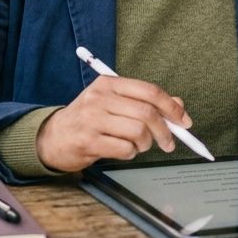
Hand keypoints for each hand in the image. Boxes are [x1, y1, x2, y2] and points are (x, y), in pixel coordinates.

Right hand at [35, 76, 189, 172]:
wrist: (53, 137)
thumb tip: (178, 106)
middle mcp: (100, 97)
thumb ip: (146, 102)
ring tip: (137, 145)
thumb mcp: (115, 103)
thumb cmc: (89, 119)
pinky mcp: (88, 141)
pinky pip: (125, 149)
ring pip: (138, 132)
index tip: (184, 122)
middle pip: (147, 113)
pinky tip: (121, 151)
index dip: (171, 108)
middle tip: (169, 143)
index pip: (149, 91)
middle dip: (165, 132)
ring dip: (145, 144)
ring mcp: (92, 119)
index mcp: (109, 83)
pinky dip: (130, 154)